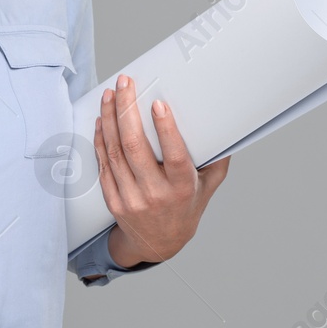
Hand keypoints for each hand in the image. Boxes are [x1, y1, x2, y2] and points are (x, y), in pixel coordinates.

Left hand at [93, 74, 229, 265]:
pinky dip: (100, 139)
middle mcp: (155, 194)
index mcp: (182, 188)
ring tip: (111, 95)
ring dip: (109, 119)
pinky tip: (101, 120)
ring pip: (114, 152)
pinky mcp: (113, 200)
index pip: (173, 156)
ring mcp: (131, 198)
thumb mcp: (208, 185)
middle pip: (135, 147)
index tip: (158, 104)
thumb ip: (216, 158)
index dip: (165, 129)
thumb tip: (225, 125)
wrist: (159, 243)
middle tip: (125, 84)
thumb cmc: (186, 207)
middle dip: (127, 110)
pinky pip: (103, 164)